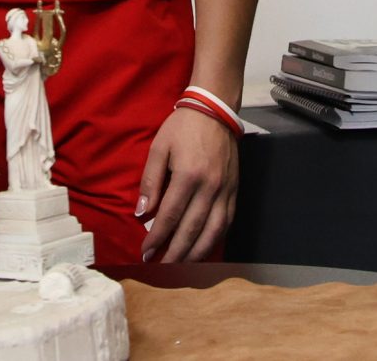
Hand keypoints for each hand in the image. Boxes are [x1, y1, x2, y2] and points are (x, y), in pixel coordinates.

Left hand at [137, 104, 237, 260]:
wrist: (215, 110)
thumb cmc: (182, 127)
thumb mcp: (159, 148)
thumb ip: (150, 181)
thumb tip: (141, 212)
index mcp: (188, 176)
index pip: (169, 216)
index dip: (156, 238)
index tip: (145, 252)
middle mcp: (209, 187)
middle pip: (191, 229)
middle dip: (174, 252)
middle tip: (161, 267)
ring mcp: (225, 190)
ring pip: (213, 231)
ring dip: (196, 253)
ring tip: (182, 266)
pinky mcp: (235, 191)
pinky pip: (227, 222)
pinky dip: (215, 239)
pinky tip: (204, 249)